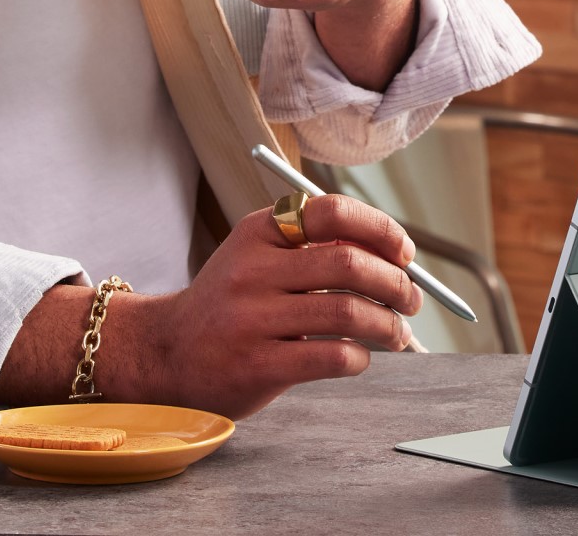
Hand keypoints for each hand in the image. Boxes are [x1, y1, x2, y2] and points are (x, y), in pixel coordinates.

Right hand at [112, 195, 423, 418]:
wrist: (166, 353)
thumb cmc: (231, 304)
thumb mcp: (258, 257)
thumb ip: (313, 249)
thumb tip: (394, 258)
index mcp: (258, 232)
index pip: (333, 212)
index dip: (381, 230)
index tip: (404, 254)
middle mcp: (252, 269)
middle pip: (348, 263)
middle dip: (396, 282)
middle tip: (411, 299)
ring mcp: (253, 319)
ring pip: (348, 313)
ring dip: (387, 324)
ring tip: (396, 332)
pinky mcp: (258, 365)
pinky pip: (332, 357)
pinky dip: (360, 358)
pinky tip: (359, 357)